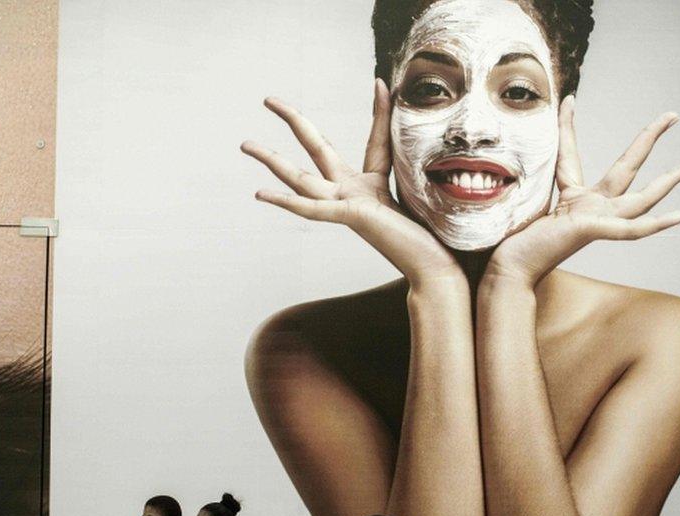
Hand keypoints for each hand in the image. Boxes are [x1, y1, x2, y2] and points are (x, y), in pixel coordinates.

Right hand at [241, 79, 462, 289]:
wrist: (435, 268)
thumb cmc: (432, 236)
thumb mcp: (422, 182)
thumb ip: (414, 149)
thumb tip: (419, 112)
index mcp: (371, 185)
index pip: (373, 139)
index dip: (379, 110)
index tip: (378, 84)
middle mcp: (351, 193)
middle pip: (315, 148)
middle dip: (292, 120)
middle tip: (267, 98)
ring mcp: (346, 206)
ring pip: (301, 179)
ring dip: (272, 161)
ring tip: (244, 144)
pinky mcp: (349, 218)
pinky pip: (312, 210)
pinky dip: (286, 201)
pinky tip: (260, 193)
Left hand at [487, 96, 679, 287]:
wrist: (509, 270)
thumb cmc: (513, 243)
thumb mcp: (521, 200)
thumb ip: (526, 176)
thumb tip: (511, 146)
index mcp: (572, 199)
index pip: (569, 153)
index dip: (566, 125)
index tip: (569, 101)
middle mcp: (590, 208)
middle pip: (626, 168)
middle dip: (649, 140)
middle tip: (673, 114)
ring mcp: (594, 221)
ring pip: (639, 200)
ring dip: (668, 182)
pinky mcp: (592, 231)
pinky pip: (628, 229)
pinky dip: (655, 224)